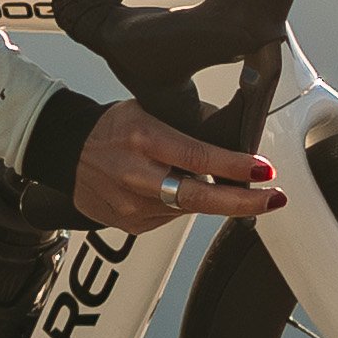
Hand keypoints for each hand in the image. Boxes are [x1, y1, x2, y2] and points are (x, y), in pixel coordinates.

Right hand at [71, 105, 275, 228]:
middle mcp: (136, 176)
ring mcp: (130, 205)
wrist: (65, 150)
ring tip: (211, 182)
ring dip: (209, 199)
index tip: (265, 170)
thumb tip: (234, 145)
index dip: (236, 167)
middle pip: (198, 198)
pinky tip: (169, 188)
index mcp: (144, 140)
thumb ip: (187, 129)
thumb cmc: (112, 128)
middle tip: (272, 199)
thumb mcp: (148, 112)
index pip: (199, 157)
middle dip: (242, 202)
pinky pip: (170, 218)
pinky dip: (180, 205)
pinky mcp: (129, 225)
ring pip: (188, 209)